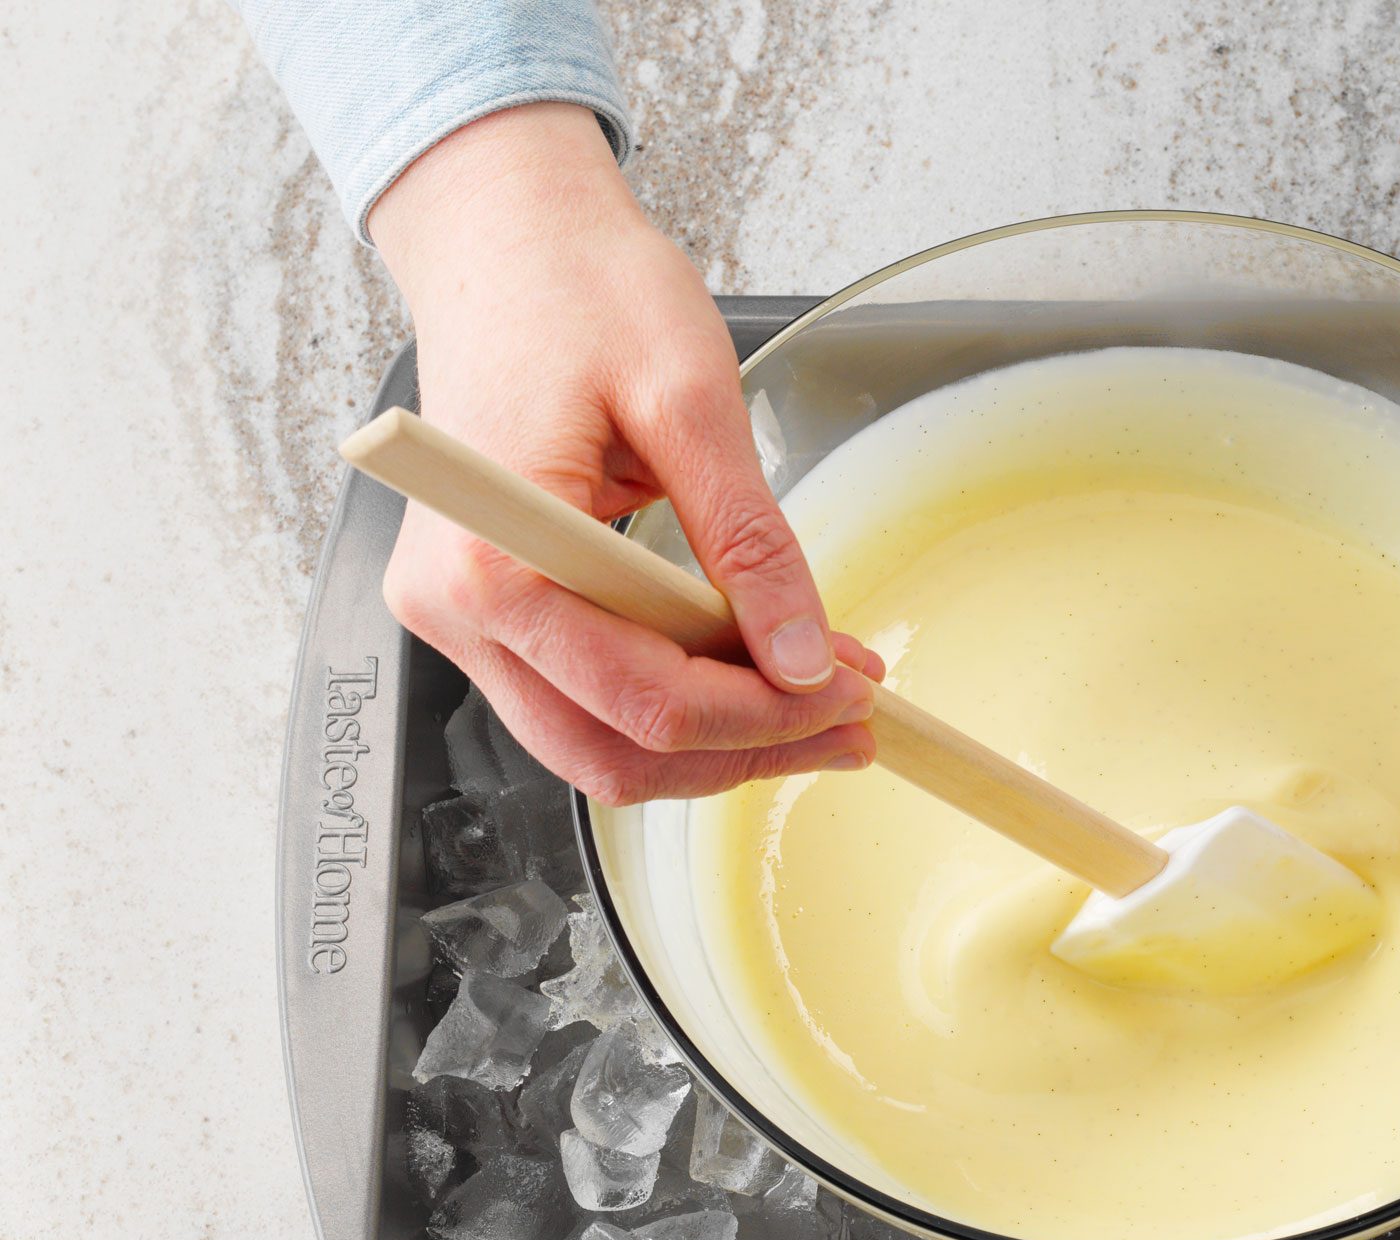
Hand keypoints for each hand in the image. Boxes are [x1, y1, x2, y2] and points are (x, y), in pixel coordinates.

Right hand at [371, 104, 881, 804]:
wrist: (504, 236)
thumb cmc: (579, 291)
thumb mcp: (690, 403)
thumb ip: (749, 543)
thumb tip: (802, 657)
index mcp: (494, 561)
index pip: (646, 698)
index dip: (765, 716)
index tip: (852, 693)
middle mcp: (453, 606)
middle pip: (615, 749)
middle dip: (746, 748)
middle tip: (852, 721)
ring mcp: (458, 614)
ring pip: (595, 743)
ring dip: (712, 743)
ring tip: (814, 705)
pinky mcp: (483, 606)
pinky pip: (581, 696)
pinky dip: (670, 703)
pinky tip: (748, 676)